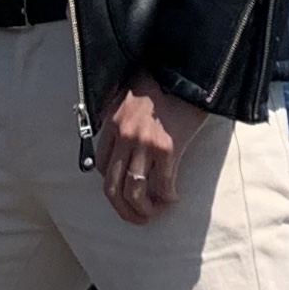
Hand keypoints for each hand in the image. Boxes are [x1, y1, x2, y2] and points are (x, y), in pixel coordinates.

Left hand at [97, 73, 207, 224]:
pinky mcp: (168, 147)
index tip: (125, 190)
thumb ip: (119, 115)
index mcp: (112, 123)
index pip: (100, 166)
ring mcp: (144, 143)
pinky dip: (167, 197)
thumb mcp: (129, 95)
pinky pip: (163, 183)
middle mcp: (124, 136)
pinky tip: (173, 199)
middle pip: (111, 186)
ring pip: (133, 190)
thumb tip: (120, 138)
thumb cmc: (163, 82)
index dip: (111, 184)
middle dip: (122, 208)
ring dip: (142, 209)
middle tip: (136, 217)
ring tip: (154, 212)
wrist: (188, 72)